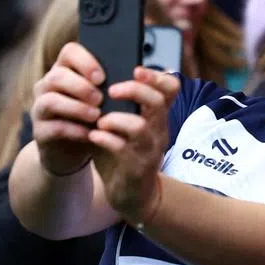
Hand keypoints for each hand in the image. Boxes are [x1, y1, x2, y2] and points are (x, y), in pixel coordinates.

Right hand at [31, 42, 103, 175]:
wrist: (74, 151)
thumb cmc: (92, 120)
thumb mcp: (103, 101)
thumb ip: (112, 87)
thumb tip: (137, 77)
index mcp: (66, 70)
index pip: (69, 51)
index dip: (85, 61)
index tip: (102, 77)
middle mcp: (48, 86)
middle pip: (57, 76)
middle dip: (81, 86)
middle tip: (100, 99)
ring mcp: (40, 108)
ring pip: (50, 100)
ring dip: (76, 107)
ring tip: (96, 116)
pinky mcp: (40, 131)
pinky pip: (53, 127)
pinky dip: (73, 130)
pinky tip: (90, 134)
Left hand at [88, 67, 180, 224]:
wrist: (131, 194)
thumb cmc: (124, 153)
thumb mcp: (126, 125)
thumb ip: (118, 103)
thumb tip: (95, 74)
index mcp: (157, 116)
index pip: (171, 89)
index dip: (157, 76)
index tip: (136, 70)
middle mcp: (159, 130)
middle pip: (156, 101)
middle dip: (133, 90)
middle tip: (110, 90)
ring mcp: (149, 150)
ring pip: (139, 126)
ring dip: (116, 119)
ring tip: (99, 121)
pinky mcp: (136, 168)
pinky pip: (122, 149)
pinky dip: (105, 140)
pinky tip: (93, 137)